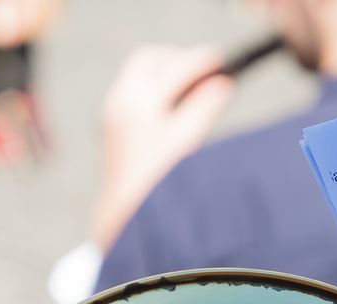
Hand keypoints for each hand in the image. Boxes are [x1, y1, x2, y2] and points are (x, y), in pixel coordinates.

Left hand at [90, 46, 234, 248]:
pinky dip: (155, 86)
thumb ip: (204, 108)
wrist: (124, 211)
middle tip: (206, 73)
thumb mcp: (186, 141)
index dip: (201, 62)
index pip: (174, 67)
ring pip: (140, 71)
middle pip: (151, 59)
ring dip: (167, 71)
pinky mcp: (113, 119)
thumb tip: (223, 84)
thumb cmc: (157, 182)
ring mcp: (114, 109)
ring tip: (192, 88)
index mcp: (139, 105)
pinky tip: (173, 104)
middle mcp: (121, 101)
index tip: (221, 62)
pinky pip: (134, 87)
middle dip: (180, 59)